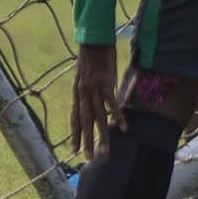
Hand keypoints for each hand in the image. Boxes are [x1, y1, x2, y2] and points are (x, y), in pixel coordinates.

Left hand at [70, 40, 121, 159]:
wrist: (93, 39)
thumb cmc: (90, 55)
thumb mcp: (83, 74)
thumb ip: (86, 88)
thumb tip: (90, 97)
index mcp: (77, 92)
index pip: (75, 118)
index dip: (74, 135)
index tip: (74, 151)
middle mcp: (83, 94)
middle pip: (85, 122)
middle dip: (87, 142)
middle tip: (89, 159)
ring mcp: (94, 89)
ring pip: (98, 117)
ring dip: (102, 135)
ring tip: (105, 151)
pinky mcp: (106, 83)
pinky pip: (112, 104)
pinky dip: (117, 116)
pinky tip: (123, 127)